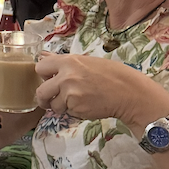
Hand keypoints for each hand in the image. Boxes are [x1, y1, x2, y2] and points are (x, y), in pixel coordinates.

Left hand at [34, 52, 168, 127]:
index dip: (44, 75)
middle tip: (53, 98)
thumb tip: (42, 56)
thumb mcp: (86, 61)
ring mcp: (70, 94)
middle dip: (45, 97)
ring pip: (53, 105)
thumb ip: (62, 61)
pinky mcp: (76, 108)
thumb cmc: (111, 74)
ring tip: (77, 101)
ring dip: (61, 106)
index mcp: (68, 62)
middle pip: (41, 91)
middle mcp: (66, 77)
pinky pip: (66, 112)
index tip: (50, 79)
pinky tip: (85, 105)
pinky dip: (73, 111)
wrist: (128, 92)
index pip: (40, 67)